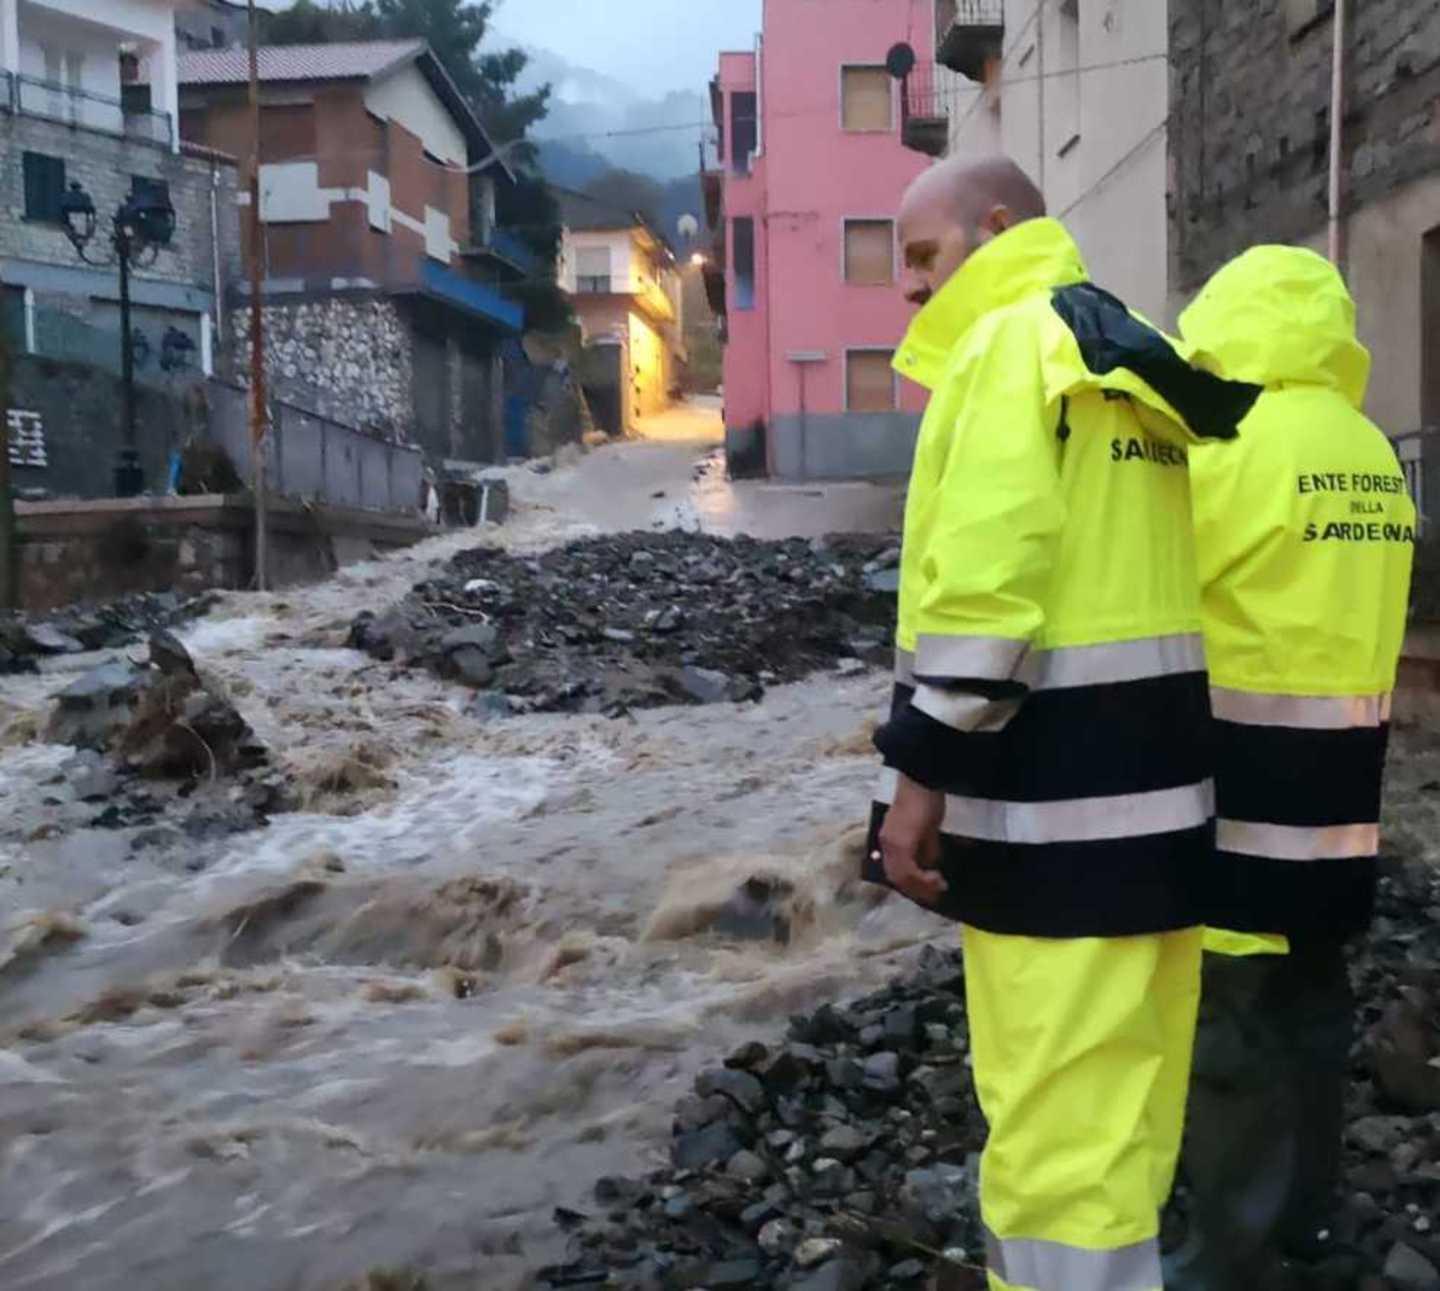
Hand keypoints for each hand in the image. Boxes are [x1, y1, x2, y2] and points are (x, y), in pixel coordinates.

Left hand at [879, 774, 947, 905]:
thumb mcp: (927, 829)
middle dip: (916, 889)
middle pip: (896, 876)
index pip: (895, 870)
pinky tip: (936, 877)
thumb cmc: (925, 800)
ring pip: (900, 875)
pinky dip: (921, 878)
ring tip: (938, 887)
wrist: (921, 782)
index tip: (928, 889)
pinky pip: (908, 869)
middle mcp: (886, 844)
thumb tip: (931, 864)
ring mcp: (891, 843)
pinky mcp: (899, 843)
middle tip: (935, 894)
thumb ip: (926, 848)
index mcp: (890, 840)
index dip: (910, 883)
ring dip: (920, 885)